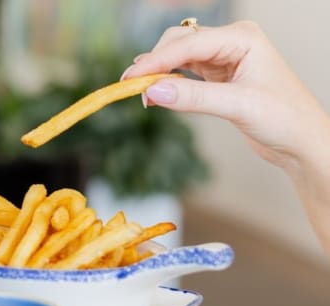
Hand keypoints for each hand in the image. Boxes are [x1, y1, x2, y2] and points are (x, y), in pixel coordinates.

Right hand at [121, 20, 329, 172]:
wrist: (301, 142)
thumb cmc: (284, 119)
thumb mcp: (238, 106)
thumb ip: (194, 97)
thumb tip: (154, 91)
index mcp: (243, 38)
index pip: (188, 44)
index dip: (156, 60)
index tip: (130, 78)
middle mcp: (232, 42)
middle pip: (179, 43)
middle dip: (155, 64)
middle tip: (133, 89)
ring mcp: (224, 58)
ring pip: (179, 57)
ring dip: (159, 73)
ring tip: (143, 94)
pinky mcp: (218, 77)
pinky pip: (184, 73)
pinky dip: (169, 82)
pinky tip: (158, 94)